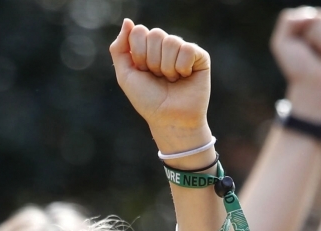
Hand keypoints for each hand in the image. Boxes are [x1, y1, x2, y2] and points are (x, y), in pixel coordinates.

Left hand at [110, 19, 211, 149]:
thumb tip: (128, 21)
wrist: (169, 119)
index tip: (142, 71)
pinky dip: (182, 67)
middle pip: (155, 34)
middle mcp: (166, 46)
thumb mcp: (125, 76)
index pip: (139, 32)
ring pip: (172, 41)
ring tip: (171, 80)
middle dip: (152, 61)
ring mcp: (184, 50)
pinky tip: (184, 77)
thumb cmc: (148, 100)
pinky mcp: (200, 57)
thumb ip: (119, 49)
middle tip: (157, 77)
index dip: (138, 54)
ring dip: (167, 67)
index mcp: (148, 48)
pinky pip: (188, 49)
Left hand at [271, 7, 320, 118]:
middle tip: (312, 52)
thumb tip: (313, 14)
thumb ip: (287, 20)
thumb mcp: (281, 43)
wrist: (312, 87)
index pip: (311, 14)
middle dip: (313, 36)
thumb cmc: (297, 67)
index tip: (300, 45)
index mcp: (310, 26)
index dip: (304, 30)